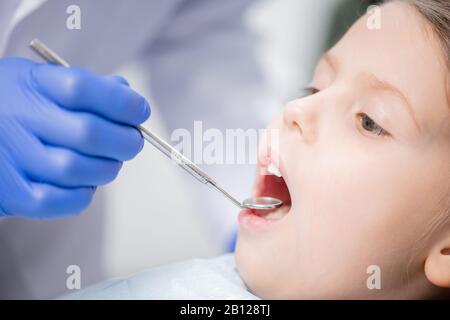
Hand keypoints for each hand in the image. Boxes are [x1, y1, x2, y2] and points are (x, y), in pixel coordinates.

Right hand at [0, 57, 149, 217]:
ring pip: (79, 170)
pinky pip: (62, 201)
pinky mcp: (13, 193)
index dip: (122, 102)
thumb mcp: (40, 80)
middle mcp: (18, 119)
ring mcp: (12, 158)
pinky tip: (85, 183)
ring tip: (108, 162)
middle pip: (89, 133)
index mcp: (30, 85)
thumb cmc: (14, 106)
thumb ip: (85, 86)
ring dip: (107, 168)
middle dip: (125, 140)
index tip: (140, 111)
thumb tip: (128, 97)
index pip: (83, 89)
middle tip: (132, 141)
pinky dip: (84, 194)